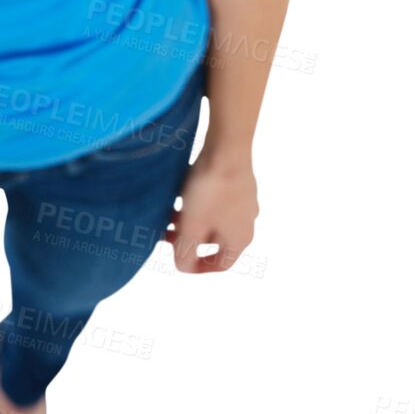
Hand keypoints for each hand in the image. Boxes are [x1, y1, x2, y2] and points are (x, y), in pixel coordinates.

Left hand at [162, 150, 257, 273]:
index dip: (199, 267)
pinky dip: (199, 201)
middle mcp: (247, 221)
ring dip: (191, 219)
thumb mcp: (192, 226)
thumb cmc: (211, 190)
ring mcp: (244, 199)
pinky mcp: (238, 178)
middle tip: (167, 231)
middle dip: (188, 238)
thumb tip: (183, 267)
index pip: (222, 263)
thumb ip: (185, 253)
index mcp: (240, 238)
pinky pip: (217, 197)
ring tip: (169, 210)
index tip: (180, 260)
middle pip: (215, 239)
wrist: (227, 146)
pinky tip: (182, 191)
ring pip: (214, 217)